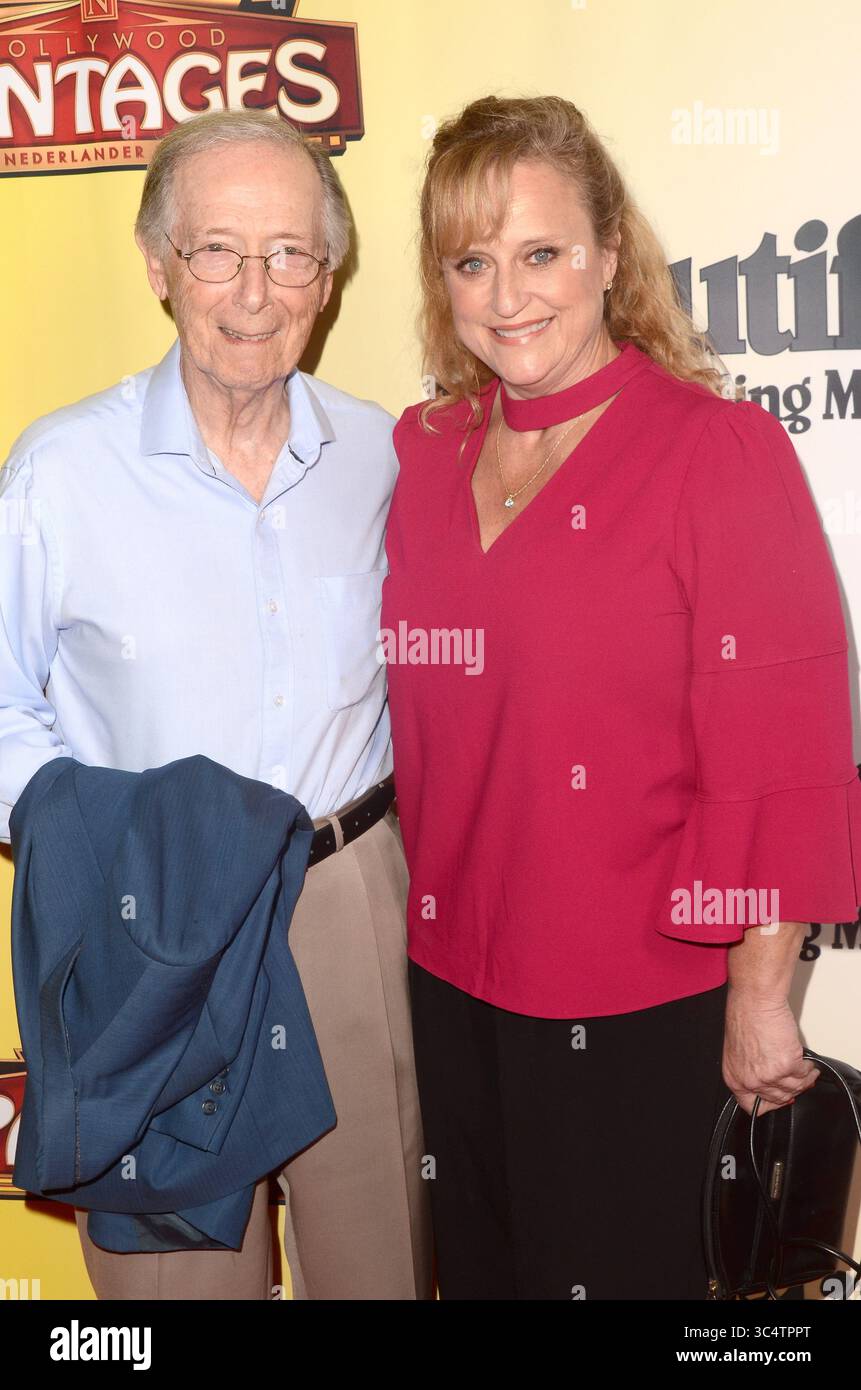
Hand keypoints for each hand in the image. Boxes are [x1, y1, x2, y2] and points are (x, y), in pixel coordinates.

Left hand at [722, 989, 819, 1115]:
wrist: (754, 1001)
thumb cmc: (744, 1016)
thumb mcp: (738, 1051)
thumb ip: (750, 1070)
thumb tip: (768, 1079)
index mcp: (734, 1078)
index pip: (751, 1106)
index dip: (769, 1104)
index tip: (779, 1099)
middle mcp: (750, 1081)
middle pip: (778, 1099)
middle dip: (791, 1090)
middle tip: (797, 1081)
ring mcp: (769, 1075)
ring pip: (795, 1088)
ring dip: (804, 1080)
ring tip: (806, 1070)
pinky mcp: (787, 1066)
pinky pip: (804, 1074)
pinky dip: (809, 1069)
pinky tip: (807, 1062)